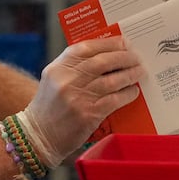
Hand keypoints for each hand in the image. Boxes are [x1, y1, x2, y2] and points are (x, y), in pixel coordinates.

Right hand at [18, 37, 143, 165]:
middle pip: (103, 62)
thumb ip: (75, 65)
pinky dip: (127, 94)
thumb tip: (107, 54)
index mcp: (59, 67)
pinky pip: (114, 100)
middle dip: (124, 58)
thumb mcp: (55, 78)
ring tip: (139, 72)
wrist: (38, 136)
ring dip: (130, 75)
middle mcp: (68, 80)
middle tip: (137, 58)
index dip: (110, 43)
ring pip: (112, 80)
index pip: (88, 47)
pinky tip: (133, 91)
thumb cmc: (50, 106)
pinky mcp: (88, 114)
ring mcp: (78, 97)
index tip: (125, 43)